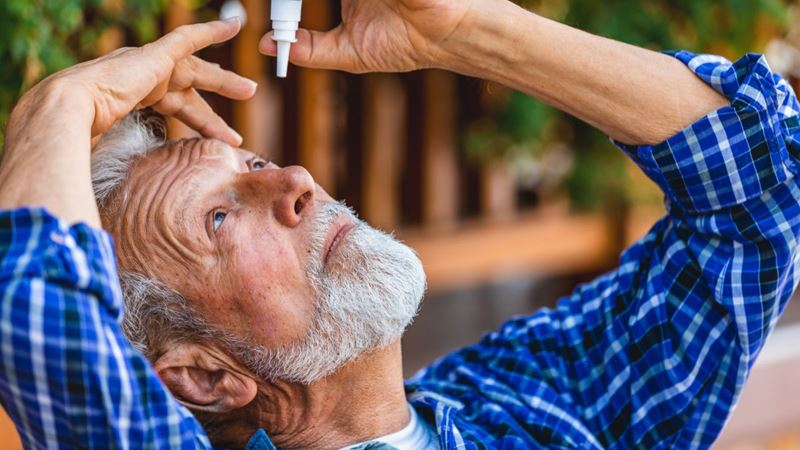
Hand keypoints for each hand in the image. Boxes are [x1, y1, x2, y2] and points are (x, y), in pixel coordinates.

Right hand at [43, 19, 255, 145]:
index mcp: (132, 97)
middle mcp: (141, 77)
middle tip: (240, 112)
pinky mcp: (156, 55)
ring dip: (224, 80)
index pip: (175, 106)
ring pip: (197, 70)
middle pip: (190, 89)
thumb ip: (118, 163)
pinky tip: (234, 25)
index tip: (216, 135)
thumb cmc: (77, 135)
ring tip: (250, 90)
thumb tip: (105, 202)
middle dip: (216, 102)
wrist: (66, 110)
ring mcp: (148, 64)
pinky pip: (189, 38)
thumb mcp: (109, 151)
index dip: (199, 120)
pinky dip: (212, 31)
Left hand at [258, 0, 473, 72]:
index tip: (276, 6)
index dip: (284, 3)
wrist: (443, 37)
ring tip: (364, 7)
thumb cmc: (402, 44)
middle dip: (290, 1)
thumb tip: (267, 45)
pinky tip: (373, 3)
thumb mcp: (349, 52)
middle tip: (284, 4)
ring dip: (350, 0)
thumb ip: (310, 49)